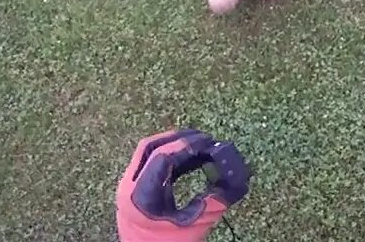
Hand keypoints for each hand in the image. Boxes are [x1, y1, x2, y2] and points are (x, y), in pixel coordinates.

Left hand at [116, 129, 250, 241]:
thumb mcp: (194, 227)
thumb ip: (214, 202)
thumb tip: (237, 182)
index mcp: (141, 196)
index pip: (162, 156)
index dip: (186, 144)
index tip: (208, 142)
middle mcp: (128, 187)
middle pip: (150, 146)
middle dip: (178, 138)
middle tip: (204, 138)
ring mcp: (127, 187)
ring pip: (148, 152)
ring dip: (173, 145)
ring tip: (200, 146)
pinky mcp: (133, 191)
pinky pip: (149, 164)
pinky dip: (170, 158)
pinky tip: (190, 160)